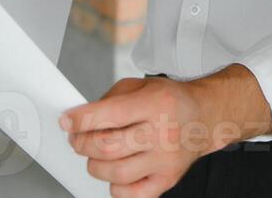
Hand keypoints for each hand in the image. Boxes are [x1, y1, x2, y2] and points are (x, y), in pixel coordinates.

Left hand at [62, 71, 260, 197]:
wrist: (204, 118)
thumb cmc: (171, 101)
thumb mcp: (141, 85)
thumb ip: (110, 100)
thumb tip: (80, 120)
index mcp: (156, 103)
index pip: (108, 115)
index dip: (79, 120)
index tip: (67, 122)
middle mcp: (162, 133)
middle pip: (107, 147)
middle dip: (81, 143)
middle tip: (77, 138)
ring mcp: (165, 160)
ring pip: (114, 174)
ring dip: (95, 165)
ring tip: (97, 154)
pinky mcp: (167, 180)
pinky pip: (130, 194)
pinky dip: (115, 186)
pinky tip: (117, 171)